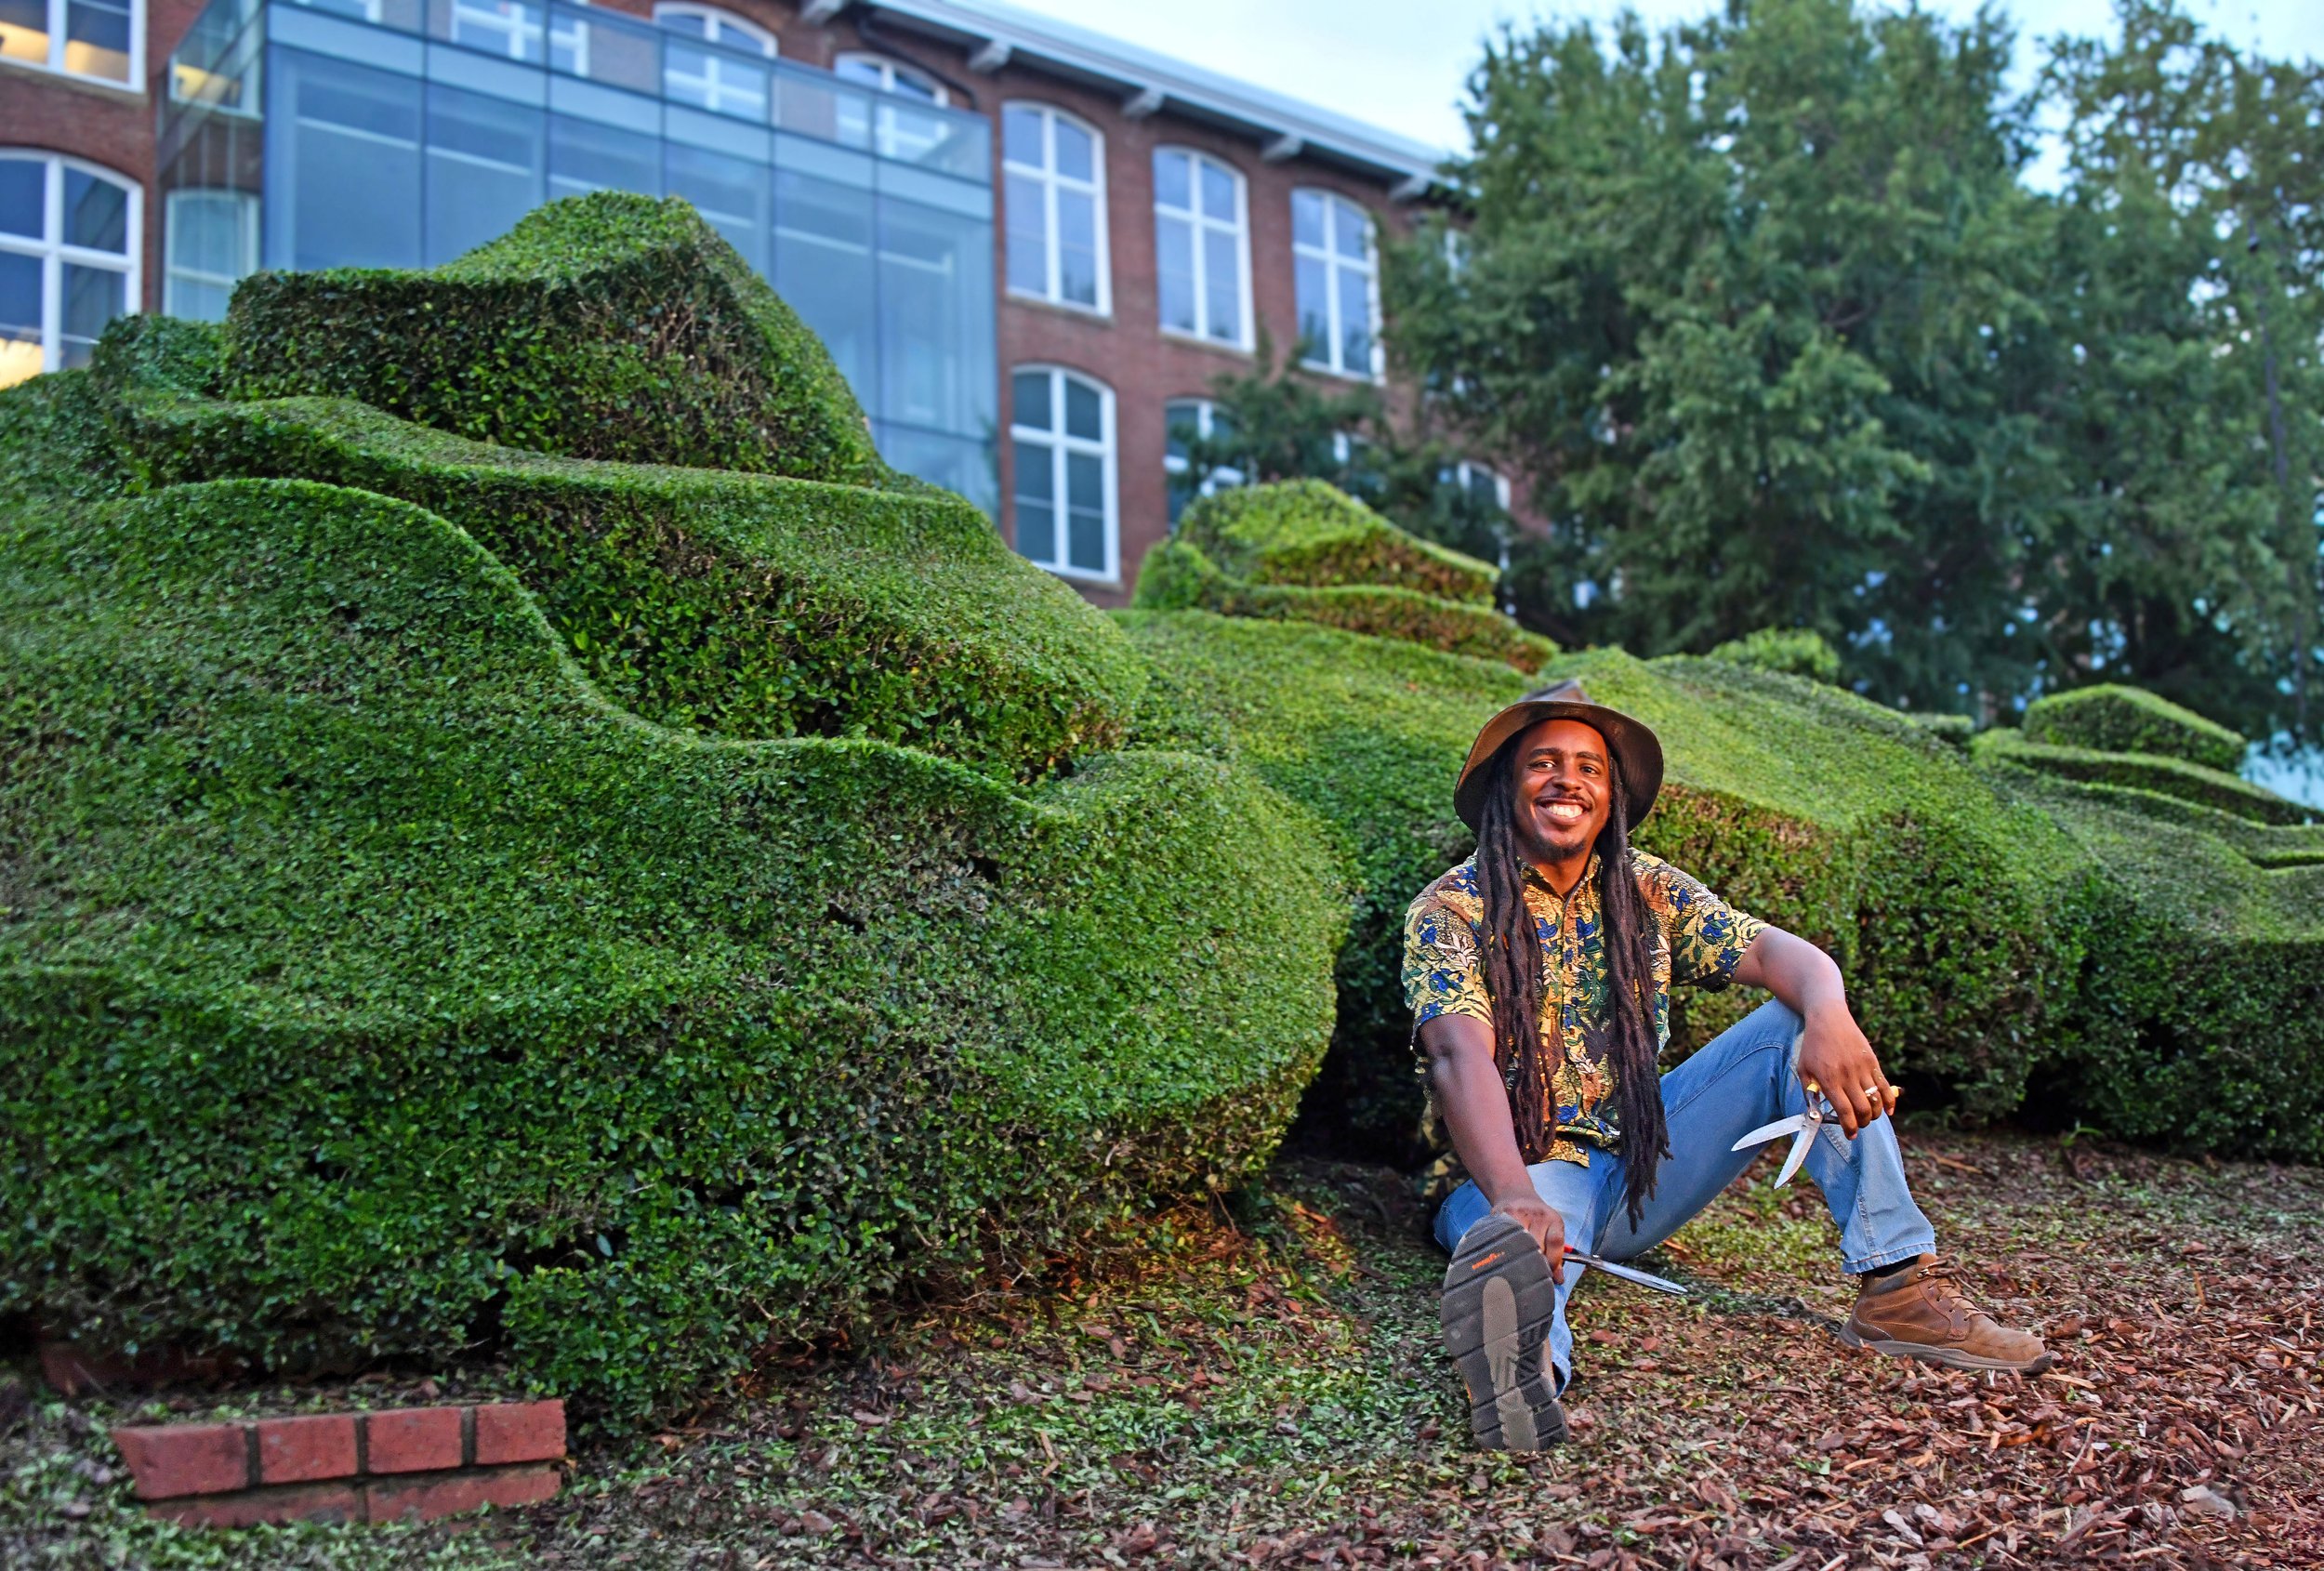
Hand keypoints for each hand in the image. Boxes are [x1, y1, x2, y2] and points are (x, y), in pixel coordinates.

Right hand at [1489, 1193, 1566, 1281]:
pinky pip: (1505, 1238)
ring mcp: (1519, 1213)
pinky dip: (1506, 1250)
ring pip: (1520, 1244)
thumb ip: (1556, 1254)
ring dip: (1519, 1258)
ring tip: (1518, 1265)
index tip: (1549, 1276)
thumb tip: (1558, 1280)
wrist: (1515, 1193)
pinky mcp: (1502, 1215)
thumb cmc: (1536, 1218)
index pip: (1555, 1243)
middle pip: (1537, 1246)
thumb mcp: (1551, 1230)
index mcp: (1553, 1219)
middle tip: (1531, 1275)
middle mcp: (1538, 1215)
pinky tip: (1505, 1256)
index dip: (1552, 1262)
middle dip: (1536, 1263)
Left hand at [1796, 1005, 1897, 1137]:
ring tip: (1868, 1117)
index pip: (1844, 1111)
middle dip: (1862, 1123)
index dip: (1849, 1127)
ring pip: (1876, 1101)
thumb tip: (1816, 1114)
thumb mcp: (1803, 1069)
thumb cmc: (1813, 1046)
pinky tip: (1888, 1111)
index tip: (1850, 1135)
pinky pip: (1886, 1086)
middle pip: (1863, 1109)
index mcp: (1829, 1079)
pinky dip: (1890, 1101)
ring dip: (1875, 1115)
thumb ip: (1809, 1092)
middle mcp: (1847, 1076)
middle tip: (1858, 1125)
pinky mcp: (1873, 1062)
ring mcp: (1862, 1068)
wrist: (1828, 1019)